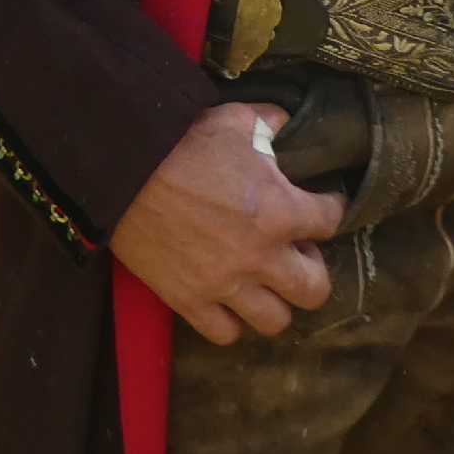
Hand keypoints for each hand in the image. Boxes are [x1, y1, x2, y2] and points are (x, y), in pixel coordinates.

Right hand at [110, 104, 346, 345]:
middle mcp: (261, 255)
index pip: (331, 220)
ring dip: (274, 301)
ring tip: (262, 281)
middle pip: (315, 289)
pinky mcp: (189, 299)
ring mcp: (225, 283)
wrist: (123, 168)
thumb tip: (283, 121)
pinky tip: (226, 299)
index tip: (321, 206)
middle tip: (293, 252)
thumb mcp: (233, 120)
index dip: (329, 209)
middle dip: (312, 270)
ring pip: (275, 320)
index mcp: (279, 209)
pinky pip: (225, 333)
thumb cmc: (180, 141)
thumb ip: (267, 123)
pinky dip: (230, 320)